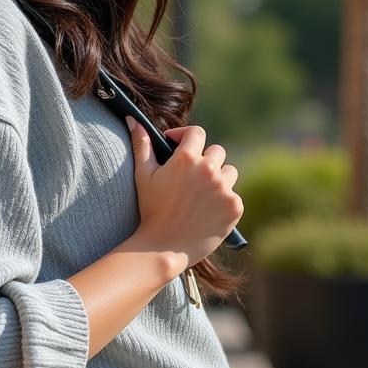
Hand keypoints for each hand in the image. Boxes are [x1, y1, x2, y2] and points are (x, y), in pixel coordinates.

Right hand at [126, 117, 242, 271]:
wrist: (164, 247)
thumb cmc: (150, 209)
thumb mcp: (143, 175)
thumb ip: (141, 144)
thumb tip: (133, 119)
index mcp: (187, 158)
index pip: (196, 133)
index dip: (186, 137)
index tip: (177, 145)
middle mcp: (209, 170)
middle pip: (216, 151)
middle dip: (204, 159)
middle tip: (190, 176)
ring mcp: (224, 189)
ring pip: (229, 171)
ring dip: (218, 178)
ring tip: (201, 192)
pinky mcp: (235, 207)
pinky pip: (233, 194)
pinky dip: (223, 199)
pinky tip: (207, 209)